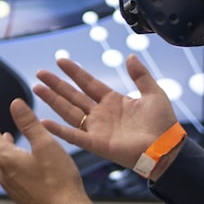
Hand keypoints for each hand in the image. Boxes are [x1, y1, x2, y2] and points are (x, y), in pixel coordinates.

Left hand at [0, 100, 93, 203]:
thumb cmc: (58, 182)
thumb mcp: (45, 144)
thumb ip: (29, 123)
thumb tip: (16, 105)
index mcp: (7, 159)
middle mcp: (4, 174)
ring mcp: (11, 187)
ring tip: (4, 138)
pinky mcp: (20, 196)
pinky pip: (5, 175)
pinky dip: (6, 162)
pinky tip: (19, 161)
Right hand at [33, 53, 178, 170]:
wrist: (166, 147)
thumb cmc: (163, 123)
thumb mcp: (153, 93)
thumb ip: (140, 75)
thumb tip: (130, 56)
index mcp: (113, 101)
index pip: (88, 83)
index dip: (74, 72)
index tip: (60, 60)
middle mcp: (101, 114)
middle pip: (73, 95)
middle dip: (56, 84)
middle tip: (40, 73)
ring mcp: (96, 129)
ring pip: (69, 111)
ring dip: (53, 100)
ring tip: (37, 89)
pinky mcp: (96, 144)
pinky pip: (73, 136)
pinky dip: (58, 130)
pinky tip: (44, 122)